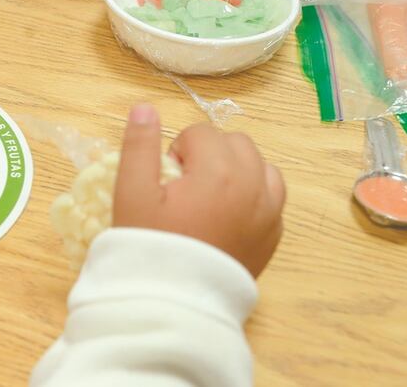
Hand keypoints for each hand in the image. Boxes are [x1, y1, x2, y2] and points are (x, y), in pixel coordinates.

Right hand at [114, 104, 285, 277]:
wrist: (176, 300)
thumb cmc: (151, 244)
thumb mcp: (131, 192)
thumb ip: (138, 145)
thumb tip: (144, 106)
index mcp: (220, 170)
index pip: (200, 133)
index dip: (177, 150)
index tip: (165, 179)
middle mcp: (254, 185)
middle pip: (235, 142)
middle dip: (209, 153)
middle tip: (183, 186)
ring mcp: (270, 211)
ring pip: (260, 165)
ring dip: (236, 169)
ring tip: (208, 195)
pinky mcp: (274, 233)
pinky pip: (272, 196)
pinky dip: (253, 194)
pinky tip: (226, 214)